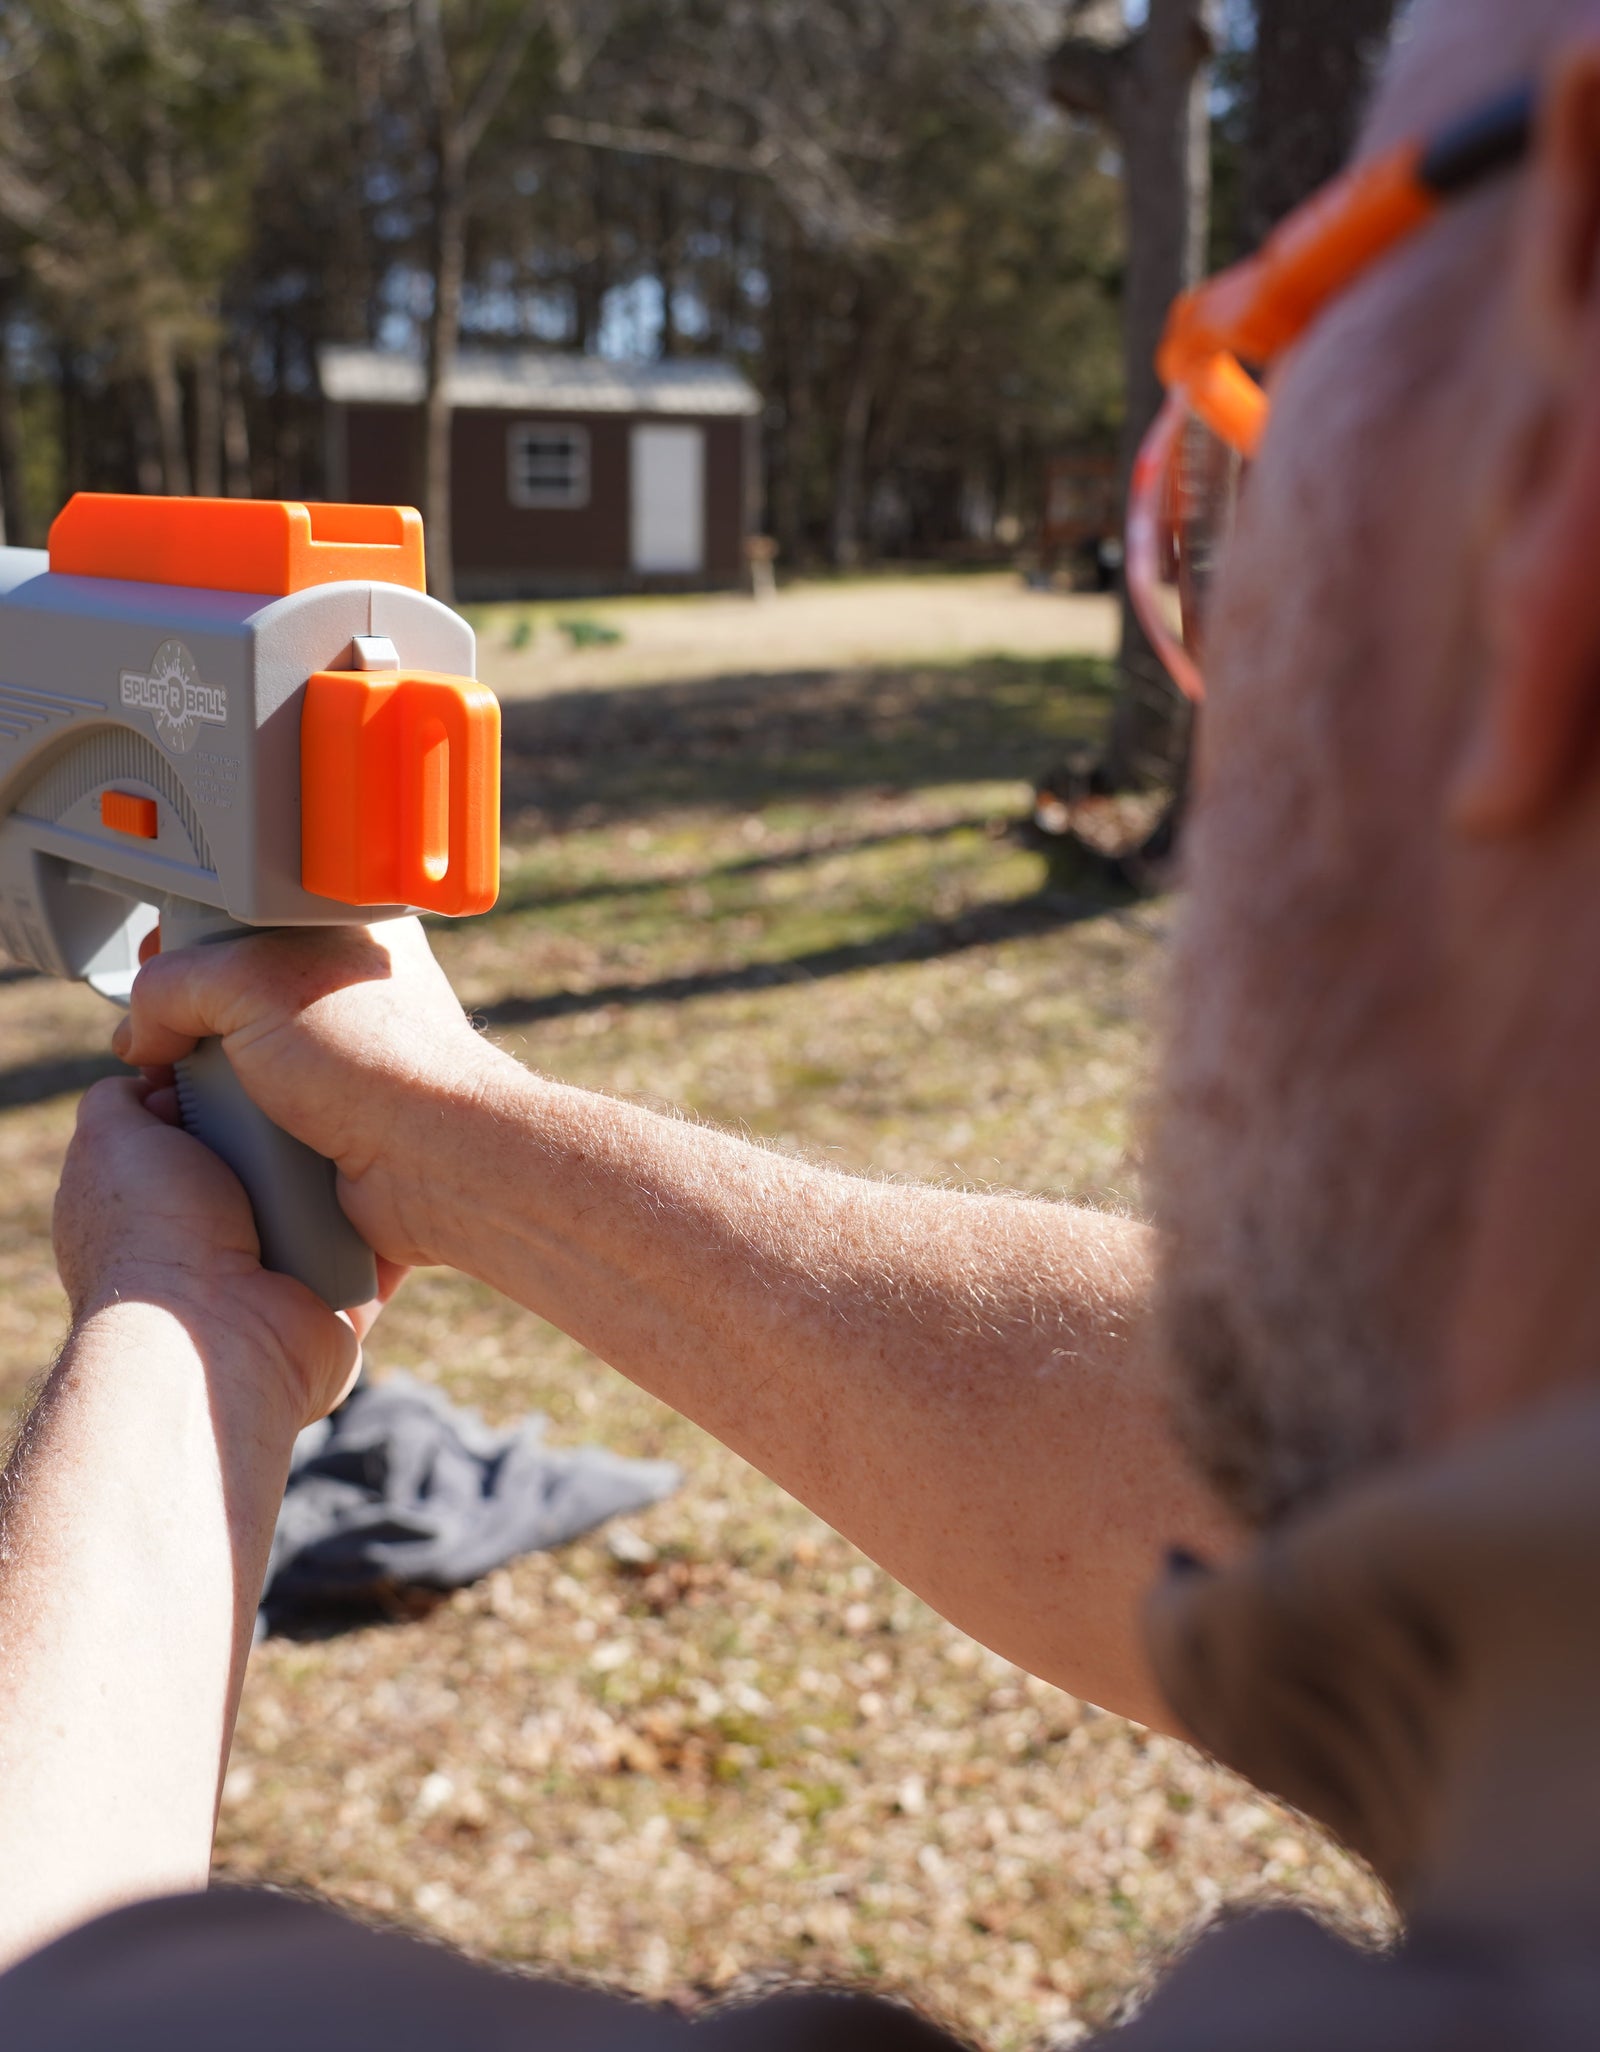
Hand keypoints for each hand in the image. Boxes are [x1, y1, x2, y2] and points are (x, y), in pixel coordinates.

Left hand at [54, 1077, 403, 1427]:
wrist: (216, 1330)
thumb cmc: (157, 1231)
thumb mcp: (109, 1140)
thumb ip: (117, 1102)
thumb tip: (152, 1080)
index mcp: (159, 1207)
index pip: (198, 1131)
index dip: (225, 1093)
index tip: (259, 1059)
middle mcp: (215, 1242)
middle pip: (268, 1162)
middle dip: (297, 1129)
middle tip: (327, 1089)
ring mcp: (277, 1276)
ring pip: (326, 1205)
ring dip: (349, 1174)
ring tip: (378, 1126)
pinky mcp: (335, 1303)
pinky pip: (375, 1254)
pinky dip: (390, 1226)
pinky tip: (409, 1181)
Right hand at [112, 919, 492, 1266]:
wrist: (431, 1159)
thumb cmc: (375, 1057)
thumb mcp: (249, 981)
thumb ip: (173, 983)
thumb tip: (143, 1036)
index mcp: (346, 933)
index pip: (243, 921)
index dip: (191, 944)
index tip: (158, 968)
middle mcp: (348, 995)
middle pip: (234, 999)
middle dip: (191, 1028)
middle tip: (167, 1049)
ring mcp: (344, 1063)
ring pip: (243, 1067)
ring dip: (208, 1089)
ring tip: (189, 1101)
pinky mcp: (338, 1124)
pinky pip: (262, 1123)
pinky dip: (235, 1133)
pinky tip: (222, 1139)